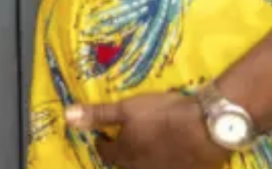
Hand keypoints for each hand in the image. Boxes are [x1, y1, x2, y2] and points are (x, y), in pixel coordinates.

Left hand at [66, 93, 226, 168]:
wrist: (205, 127)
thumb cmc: (163, 115)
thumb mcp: (127, 109)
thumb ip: (99, 115)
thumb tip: (67, 117)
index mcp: (124, 154)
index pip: (105, 152)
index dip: (102, 144)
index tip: (103, 137)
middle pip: (126, 164)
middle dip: (124, 155)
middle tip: (126, 142)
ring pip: (148, 168)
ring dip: (145, 159)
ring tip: (149, 148)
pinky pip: (171, 168)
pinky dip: (167, 163)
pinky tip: (174, 154)